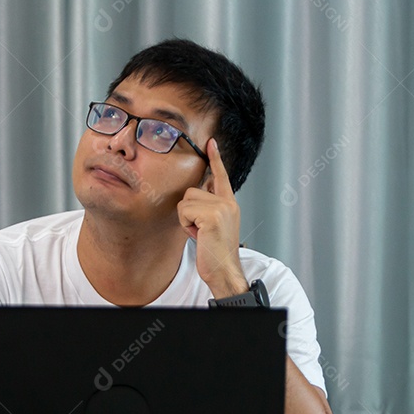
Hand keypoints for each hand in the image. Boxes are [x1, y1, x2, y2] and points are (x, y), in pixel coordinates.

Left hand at [177, 139, 247, 297]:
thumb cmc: (215, 252)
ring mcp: (221, 208)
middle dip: (188, 212)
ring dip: (186, 219)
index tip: (211, 142)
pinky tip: (198, 235)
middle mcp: (228, 203)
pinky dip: (185, 225)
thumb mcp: (213, 225)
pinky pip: (184, 211)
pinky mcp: (212, 216)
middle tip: (199, 230)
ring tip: (199, 233)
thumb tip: (195, 194)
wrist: (224, 271)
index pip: (221, 176)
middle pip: (192, 191)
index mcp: (230, 204)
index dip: (215, 159)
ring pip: (186, 201)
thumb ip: (208, 207)